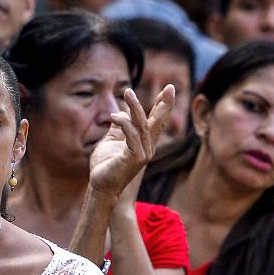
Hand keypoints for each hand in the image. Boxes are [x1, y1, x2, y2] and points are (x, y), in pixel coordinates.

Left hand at [88, 87, 174, 205]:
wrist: (101, 187)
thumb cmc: (105, 167)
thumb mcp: (111, 142)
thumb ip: (117, 129)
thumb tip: (120, 114)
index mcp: (144, 143)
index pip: (155, 121)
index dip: (161, 106)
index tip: (167, 90)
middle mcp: (148, 147)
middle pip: (159, 122)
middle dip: (165, 104)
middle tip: (172, 87)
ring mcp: (143, 153)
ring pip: (143, 125)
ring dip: (135, 107)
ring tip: (127, 91)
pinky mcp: (135, 158)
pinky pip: (132, 136)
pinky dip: (124, 124)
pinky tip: (114, 116)